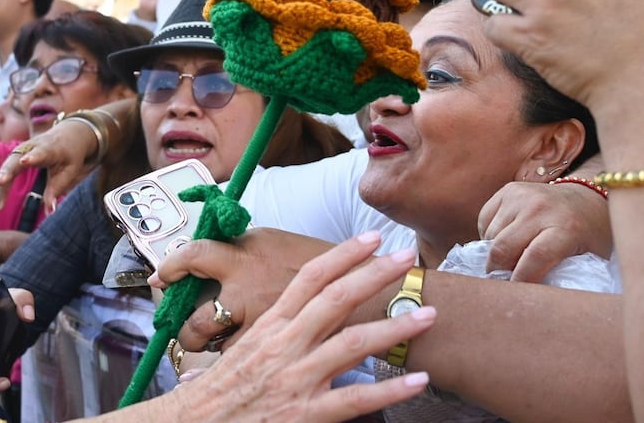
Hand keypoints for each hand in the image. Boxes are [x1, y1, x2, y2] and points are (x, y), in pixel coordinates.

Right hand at [0, 124, 96, 214]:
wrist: (67, 134)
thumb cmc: (69, 155)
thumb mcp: (70, 170)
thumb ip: (58, 188)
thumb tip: (50, 211)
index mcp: (50, 148)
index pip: (40, 152)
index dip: (32, 157)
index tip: (23, 162)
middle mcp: (32, 146)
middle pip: (16, 159)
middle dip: (6, 172)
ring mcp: (21, 149)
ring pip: (6, 166)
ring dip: (0, 187)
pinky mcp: (15, 155)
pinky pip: (5, 171)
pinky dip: (0, 187)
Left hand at [151, 227, 334, 351]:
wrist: (360, 282)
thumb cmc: (311, 261)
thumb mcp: (269, 243)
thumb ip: (236, 253)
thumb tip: (202, 261)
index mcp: (244, 255)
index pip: (195, 255)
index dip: (171, 266)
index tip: (160, 276)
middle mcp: (246, 289)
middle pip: (195, 319)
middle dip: (185, 329)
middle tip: (187, 328)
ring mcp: (259, 322)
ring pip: (215, 346)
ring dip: (211, 346)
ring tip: (212, 344)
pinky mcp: (274, 345)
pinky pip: (239, 359)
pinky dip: (233, 360)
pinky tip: (238, 359)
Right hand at [167, 232, 434, 420]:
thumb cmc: (216, 395)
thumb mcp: (240, 353)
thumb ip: (271, 336)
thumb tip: (296, 320)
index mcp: (269, 327)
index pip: (309, 279)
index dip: (343, 255)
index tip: (372, 239)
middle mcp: (284, 345)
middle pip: (336, 299)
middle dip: (375, 275)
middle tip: (407, 258)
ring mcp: (296, 377)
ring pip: (352, 343)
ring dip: (394, 327)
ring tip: (428, 315)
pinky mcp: (305, 412)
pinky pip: (355, 398)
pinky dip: (390, 389)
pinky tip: (418, 380)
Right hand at [478, 181, 610, 281]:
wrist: (585, 198)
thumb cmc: (589, 236)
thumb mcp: (589, 258)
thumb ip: (566, 276)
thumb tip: (536, 296)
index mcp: (567, 228)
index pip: (535, 258)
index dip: (520, 279)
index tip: (515, 293)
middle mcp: (541, 208)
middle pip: (503, 247)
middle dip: (497, 270)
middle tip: (503, 280)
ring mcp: (521, 196)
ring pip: (491, 236)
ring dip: (495, 253)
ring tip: (509, 259)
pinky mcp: (508, 190)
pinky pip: (486, 220)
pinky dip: (490, 236)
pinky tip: (506, 239)